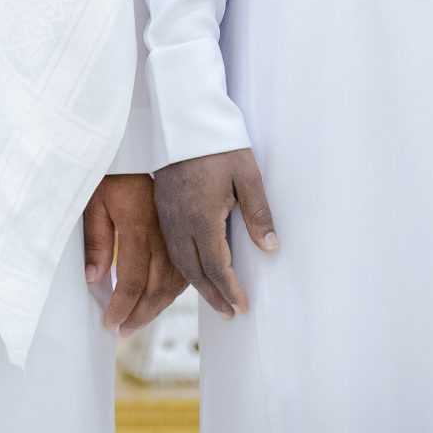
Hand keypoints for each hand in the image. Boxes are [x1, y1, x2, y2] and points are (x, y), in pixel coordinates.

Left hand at [82, 173, 186, 332]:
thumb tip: (96, 279)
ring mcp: (178, 234)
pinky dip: (172, 291)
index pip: (131, 281)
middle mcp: (163, 235)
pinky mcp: (185, 231)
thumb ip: (96, 240)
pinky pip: (184, 271)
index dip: (121, 308)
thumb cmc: (113, 172)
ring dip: (157, 307)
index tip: (109, 325)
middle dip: (140, 315)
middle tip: (123, 332)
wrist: (143, 145)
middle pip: (157, 289)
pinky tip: (159, 300)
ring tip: (137, 322)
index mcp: (139, 227)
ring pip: (174, 284)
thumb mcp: (95, 200)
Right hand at [153, 148, 276, 319]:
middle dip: (212, 295)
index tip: (241, 307)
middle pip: (194, 270)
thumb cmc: (218, 145)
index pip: (216, 266)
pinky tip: (192, 270)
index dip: (229, 289)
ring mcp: (167, 215)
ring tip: (213, 298)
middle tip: (229, 314)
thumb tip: (270, 248)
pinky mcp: (161, 206)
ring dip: (196, 284)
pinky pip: (170, 247)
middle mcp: (180, 222)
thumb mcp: (246, 175)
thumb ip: (258, 213)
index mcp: (202, 217)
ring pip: (179, 261)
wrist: (182, 119)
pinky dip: (182, 266)